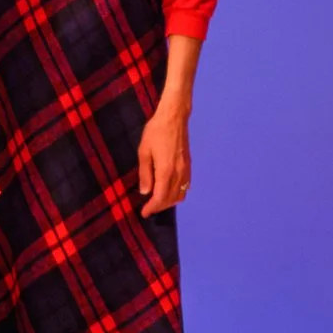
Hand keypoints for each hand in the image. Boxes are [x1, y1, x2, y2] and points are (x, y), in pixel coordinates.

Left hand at [136, 98, 191, 215]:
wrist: (174, 118)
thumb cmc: (155, 132)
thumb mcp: (144, 152)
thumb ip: (145, 173)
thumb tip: (145, 192)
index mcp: (166, 171)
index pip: (160, 197)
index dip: (152, 208)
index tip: (144, 213)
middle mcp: (179, 173)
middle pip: (171, 199)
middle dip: (159, 207)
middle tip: (148, 209)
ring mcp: (186, 170)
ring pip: (180, 194)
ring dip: (169, 202)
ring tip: (156, 202)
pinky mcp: (188, 165)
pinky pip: (185, 186)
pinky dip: (177, 194)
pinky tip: (169, 192)